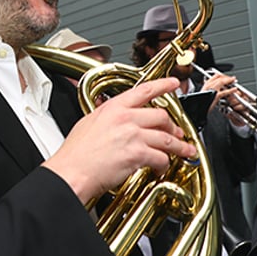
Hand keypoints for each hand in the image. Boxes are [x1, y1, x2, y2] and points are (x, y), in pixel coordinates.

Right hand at [44, 76, 192, 203]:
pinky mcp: (137, 154)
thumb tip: (112, 116)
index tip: (174, 83)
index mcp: (113, 108)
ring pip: (166, 138)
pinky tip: (161, 168)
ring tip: (184, 151)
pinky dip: (164, 164)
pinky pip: (161, 157)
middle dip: (173, 125)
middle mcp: (125, 118)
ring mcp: (133, 135)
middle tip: (178, 132)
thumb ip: (105, 115)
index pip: (145, 90)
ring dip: (178, 146)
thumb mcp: (88, 122)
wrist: (72, 171)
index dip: (163, 85)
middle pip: (161, 115)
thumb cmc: (75, 153)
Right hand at [199, 71, 249, 128]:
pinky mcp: (216, 96)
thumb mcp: (205, 94)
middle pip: (219, 77)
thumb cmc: (201, 103)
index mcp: (206, 84)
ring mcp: (212, 90)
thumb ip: (210, 89)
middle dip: (227, 77)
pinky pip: (225, 91)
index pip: (215, 76)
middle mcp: (208, 85)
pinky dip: (231, 90)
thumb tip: (216, 88)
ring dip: (229, 80)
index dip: (222, 75)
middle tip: (232, 79)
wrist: (198, 108)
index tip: (226, 77)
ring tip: (234, 81)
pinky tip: (234, 89)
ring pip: (222, 82)